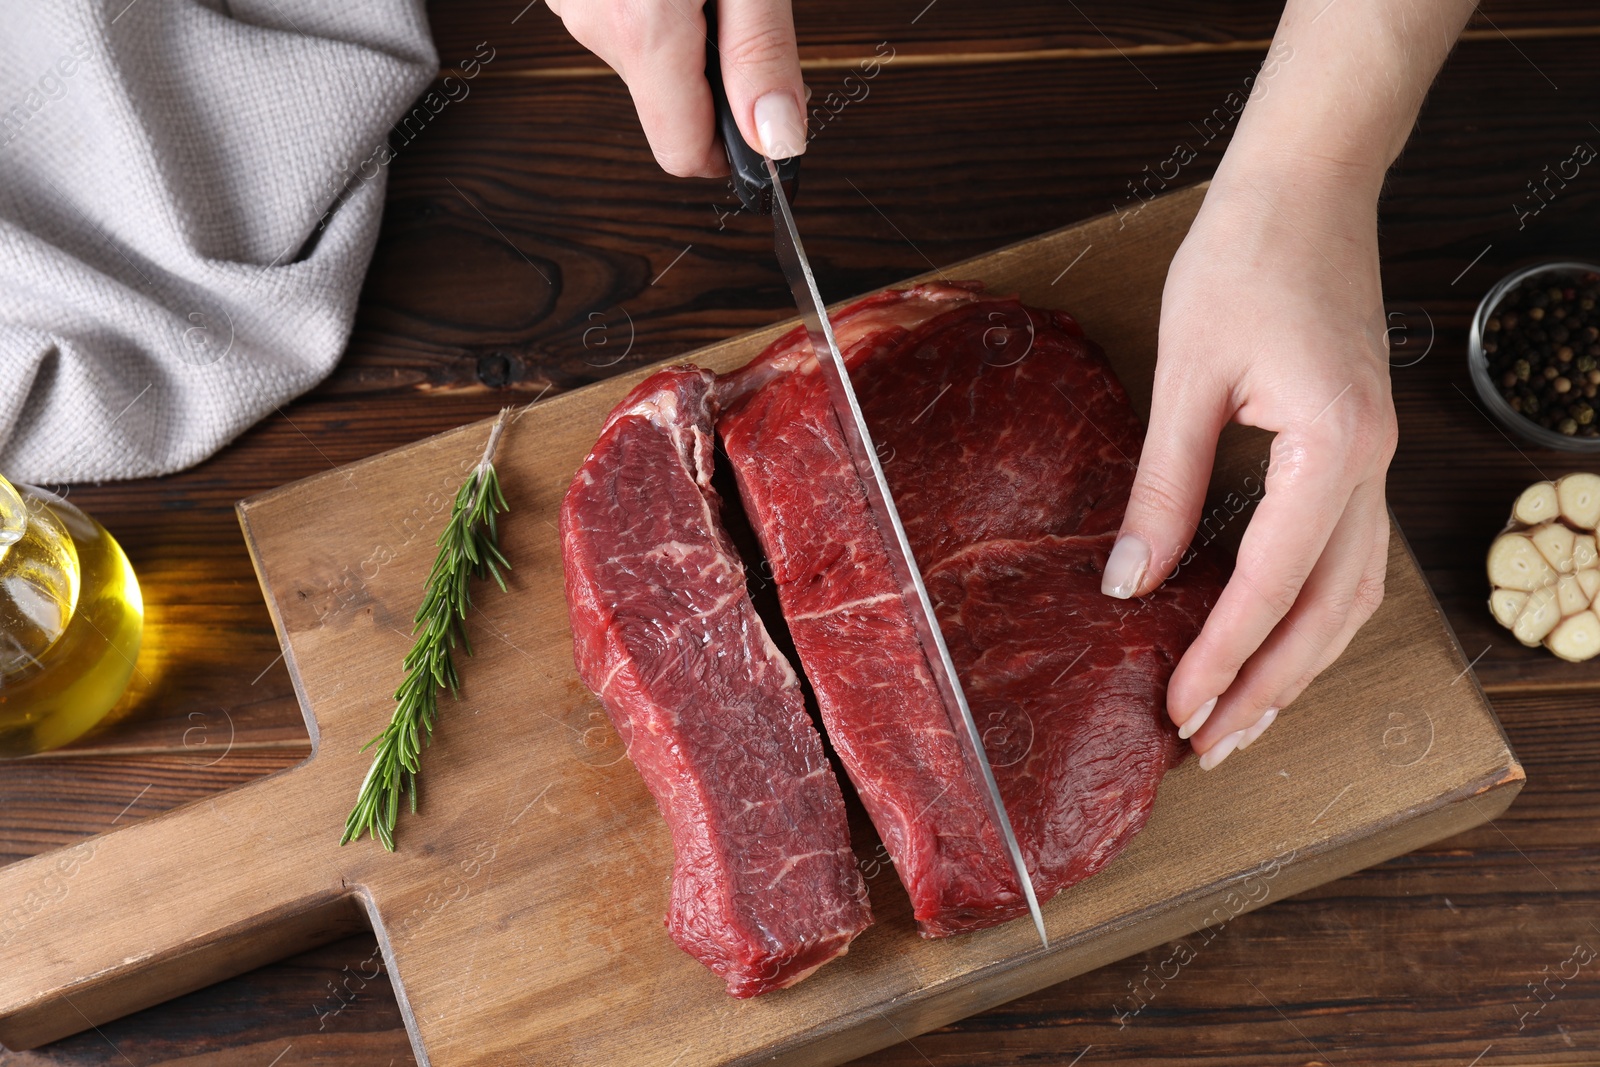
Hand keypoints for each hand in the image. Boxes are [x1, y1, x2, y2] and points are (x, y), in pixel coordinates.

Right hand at [546, 0, 805, 176]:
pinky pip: (620, 20)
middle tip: (746, 16)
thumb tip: (776, 141)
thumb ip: (761, 55)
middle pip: (668, 107)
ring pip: (645, 61)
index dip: (734, 150)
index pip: (684, 155)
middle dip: (714, 77)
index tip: (767, 121)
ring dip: (684, 35)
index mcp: (645, 29)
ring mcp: (573, 3)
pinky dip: (653, 5)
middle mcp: (597, 24)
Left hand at [1102, 157, 1397, 768]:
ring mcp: (1375, 460)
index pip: (1273, 585)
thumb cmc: (1242, 258)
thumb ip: (1162, 488)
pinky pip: (1347, 556)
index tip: (1178, 713)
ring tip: (1240, 719)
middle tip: (1209, 749)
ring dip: (1297, 664)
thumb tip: (1128, 584)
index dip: (1222, 658)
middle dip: (1268, 688)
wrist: (1307, 186)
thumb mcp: (1185, 376)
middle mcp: (1371, 466)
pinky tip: (1269, 639)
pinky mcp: (1358, 451)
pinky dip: (1309, 613)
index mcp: (1333, 447)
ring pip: (1351, 595)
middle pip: (1329, 613)